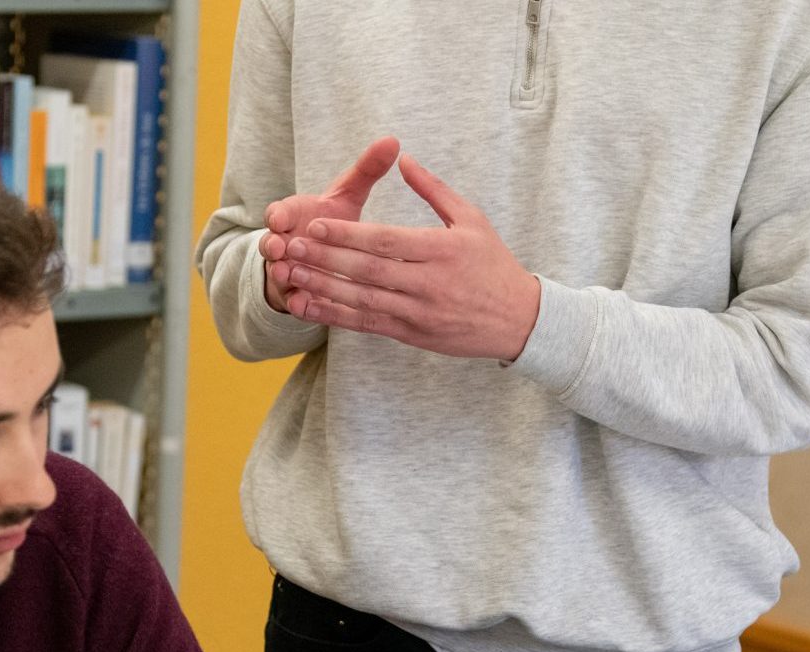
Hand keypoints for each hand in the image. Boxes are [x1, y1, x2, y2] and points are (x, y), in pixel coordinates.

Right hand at [258, 136, 400, 312]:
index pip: (277, 212)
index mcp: (292, 216)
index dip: (278, 215)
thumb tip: (392, 140)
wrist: (321, 258)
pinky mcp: (295, 296)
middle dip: (274, 245)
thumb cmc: (334, 222)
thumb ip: (366, 171)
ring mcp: (287, 271)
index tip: (280, 218)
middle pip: (271, 243)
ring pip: (279, 273)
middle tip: (280, 246)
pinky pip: (291, 301)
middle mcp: (284, 243)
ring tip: (286, 274)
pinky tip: (300, 305)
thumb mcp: (347, 195)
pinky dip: (295, 302)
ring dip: (282, 273)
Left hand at [279, 153, 541, 361]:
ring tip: (291, 274)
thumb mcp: (472, 219)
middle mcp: (429, 283)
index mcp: (443, 250)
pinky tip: (310, 306)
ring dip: (324, 288)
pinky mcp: (412, 334)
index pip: (386, 241)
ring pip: (363, 300)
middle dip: (326, 259)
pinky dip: (336, 316)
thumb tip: (404, 160)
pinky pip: (368, 324)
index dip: (348, 235)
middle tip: (290, 247)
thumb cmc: (494, 264)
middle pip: (368, 270)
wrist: (519, 320)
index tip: (316, 225)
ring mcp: (419, 312)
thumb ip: (434, 190)